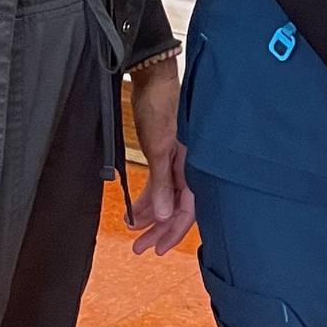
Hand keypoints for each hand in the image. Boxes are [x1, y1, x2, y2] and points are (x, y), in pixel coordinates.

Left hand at [128, 61, 195, 254]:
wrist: (153, 77)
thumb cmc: (160, 105)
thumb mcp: (159, 146)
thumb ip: (161, 182)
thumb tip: (162, 216)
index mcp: (194, 166)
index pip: (187, 210)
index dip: (172, 232)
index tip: (156, 249)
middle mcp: (189, 166)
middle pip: (176, 208)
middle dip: (158, 229)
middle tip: (138, 247)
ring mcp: (178, 160)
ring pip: (167, 197)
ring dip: (150, 215)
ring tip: (132, 227)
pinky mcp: (166, 152)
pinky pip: (160, 183)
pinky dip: (148, 197)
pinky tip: (134, 207)